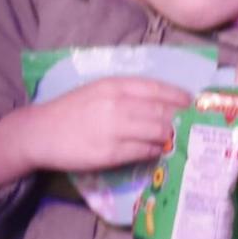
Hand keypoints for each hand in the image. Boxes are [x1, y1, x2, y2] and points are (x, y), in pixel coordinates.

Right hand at [0, 77, 191, 191]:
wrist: (39, 132)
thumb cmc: (73, 111)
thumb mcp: (100, 92)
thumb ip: (130, 95)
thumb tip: (167, 104)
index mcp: (115, 86)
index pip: (160, 90)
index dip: (182, 99)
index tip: (197, 105)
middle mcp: (117, 105)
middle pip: (165, 113)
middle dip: (184, 120)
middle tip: (197, 126)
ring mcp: (115, 129)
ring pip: (160, 133)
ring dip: (174, 137)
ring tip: (182, 140)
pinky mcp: (111, 152)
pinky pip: (146, 151)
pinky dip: (158, 151)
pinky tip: (161, 151)